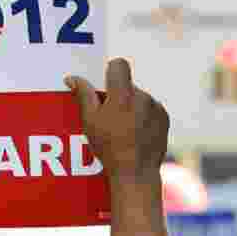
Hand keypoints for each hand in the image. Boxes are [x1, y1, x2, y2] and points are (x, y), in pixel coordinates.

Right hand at [66, 59, 169, 187]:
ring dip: (132, 107)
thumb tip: (72, 78)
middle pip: (128, 85)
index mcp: (123, 95)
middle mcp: (142, 97)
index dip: (111, 71)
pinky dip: (144, 116)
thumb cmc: (109, 147)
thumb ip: (83, 95)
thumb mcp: (90, 121)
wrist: (135, 171)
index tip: (106, 85)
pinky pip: (151, 108)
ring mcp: (156, 107)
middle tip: (110, 117)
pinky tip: (136, 133)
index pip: (119, 65)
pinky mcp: (164, 118)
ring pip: (140, 97)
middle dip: (119, 96)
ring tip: (123, 129)